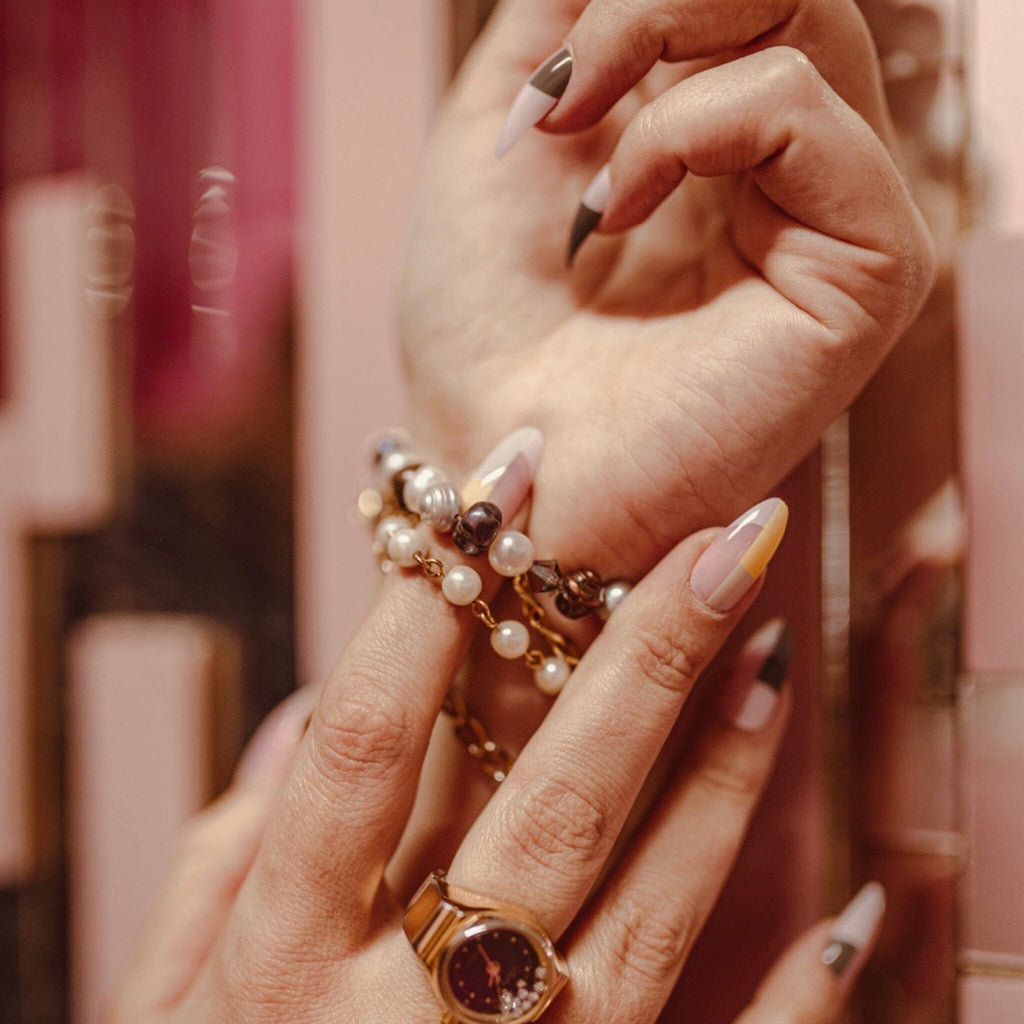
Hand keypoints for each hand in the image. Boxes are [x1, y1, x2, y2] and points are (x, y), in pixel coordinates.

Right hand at [109, 501, 879, 1023]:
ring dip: (719, 778)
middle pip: (541, 801)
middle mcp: (401, 1019)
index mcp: (278, 964)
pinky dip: (798, 1000)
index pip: (367, 741)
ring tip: (776, 652)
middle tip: (721, 538)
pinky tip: (863, 910)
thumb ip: (211, 869)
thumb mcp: (155, 1013)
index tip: (498, 478)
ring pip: (642, 912)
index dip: (432, 600)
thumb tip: (296, 721)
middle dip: (636, 655)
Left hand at [400, 0, 933, 576]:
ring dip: (660, 39)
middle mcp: (791, 178)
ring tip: (567, 139)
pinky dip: (693, 128)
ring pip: (809, 31)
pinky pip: (807, 122)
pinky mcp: (864, 278)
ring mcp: (835, 225)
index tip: (543, 71)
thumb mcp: (493, 134)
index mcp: (720, 144)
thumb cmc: (487, 330)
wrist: (492, 459)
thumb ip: (557, 21)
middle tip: (559, 81)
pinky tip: (613, 206)